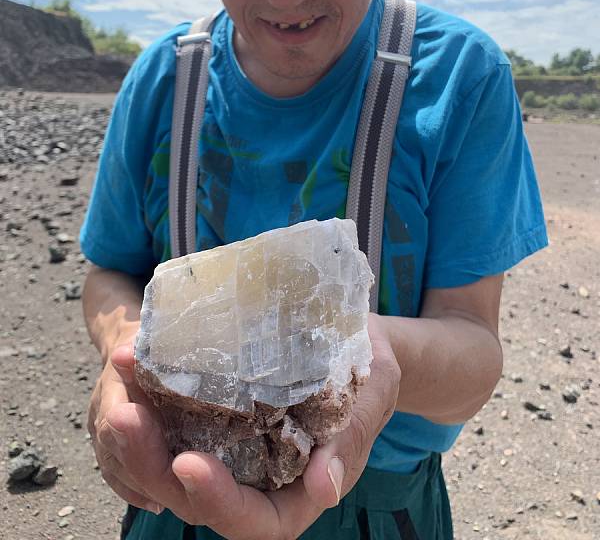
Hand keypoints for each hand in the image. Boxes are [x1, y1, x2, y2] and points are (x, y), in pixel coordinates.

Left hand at [94, 314, 399, 538]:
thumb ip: (348, 441)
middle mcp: (254, 477)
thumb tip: (324, 487)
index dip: (217, 500)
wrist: (358, 343)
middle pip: (195, 493)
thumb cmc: (371, 376)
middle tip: (125, 415)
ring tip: (121, 371)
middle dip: (153, 461)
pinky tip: (134, 355)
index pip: (253, 518)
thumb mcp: (370, 401)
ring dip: (140, 423)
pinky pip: (176, 412)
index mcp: (296, 491)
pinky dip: (151, 388)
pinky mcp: (215, 410)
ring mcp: (229, 445)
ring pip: (174, 452)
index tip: (187, 463)